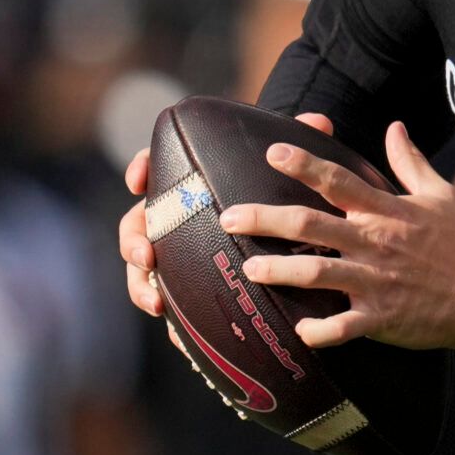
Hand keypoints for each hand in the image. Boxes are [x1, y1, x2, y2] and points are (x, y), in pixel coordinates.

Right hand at [119, 112, 337, 361]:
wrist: (286, 229)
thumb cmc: (281, 188)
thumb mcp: (291, 168)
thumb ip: (302, 143)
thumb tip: (320, 122)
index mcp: (191, 182)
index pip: (155, 166)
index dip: (141, 168)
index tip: (138, 179)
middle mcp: (176, 215)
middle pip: (138, 224)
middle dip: (134, 240)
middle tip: (146, 256)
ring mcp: (176, 250)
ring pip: (143, 266)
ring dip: (141, 283)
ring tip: (157, 302)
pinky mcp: (187, 280)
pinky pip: (168, 298)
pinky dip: (167, 313)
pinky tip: (176, 332)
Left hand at [220, 121, 454, 352]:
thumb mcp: (441, 194)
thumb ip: (410, 162)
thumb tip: (393, 127)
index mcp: (388, 211)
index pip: (339, 180)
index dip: (304, 165)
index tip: (272, 153)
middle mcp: (377, 242)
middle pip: (311, 225)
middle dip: (265, 219)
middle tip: (229, 217)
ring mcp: (378, 281)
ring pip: (317, 273)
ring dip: (278, 271)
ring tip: (249, 269)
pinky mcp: (383, 318)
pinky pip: (342, 327)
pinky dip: (318, 330)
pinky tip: (297, 330)